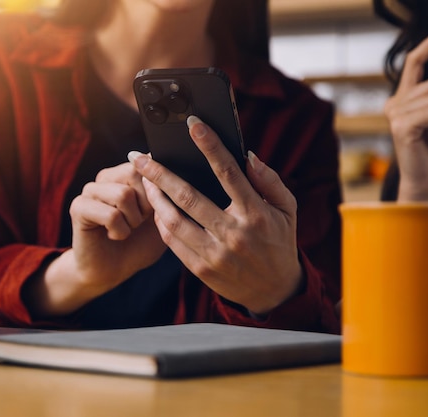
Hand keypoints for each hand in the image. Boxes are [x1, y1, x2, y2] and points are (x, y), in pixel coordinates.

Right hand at [26, 163, 166, 316]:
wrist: (115, 270)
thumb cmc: (141, 243)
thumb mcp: (164, 218)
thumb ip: (168, 195)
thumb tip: (168, 172)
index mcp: (127, 173)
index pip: (148, 162)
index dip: (157, 190)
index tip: (153, 210)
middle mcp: (107, 176)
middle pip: (135, 173)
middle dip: (146, 204)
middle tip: (139, 221)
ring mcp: (91, 190)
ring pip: (123, 194)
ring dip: (133, 220)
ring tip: (128, 229)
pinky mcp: (79, 207)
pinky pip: (110, 214)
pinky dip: (120, 231)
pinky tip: (115, 236)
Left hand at [128, 116, 302, 315]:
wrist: (274, 292)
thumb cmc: (280, 243)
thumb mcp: (288, 210)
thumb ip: (270, 181)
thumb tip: (248, 156)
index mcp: (256, 214)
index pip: (228, 172)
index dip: (210, 145)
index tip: (193, 124)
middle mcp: (234, 234)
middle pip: (188, 196)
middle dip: (160, 173)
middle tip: (140, 157)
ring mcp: (215, 254)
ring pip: (174, 221)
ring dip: (154, 198)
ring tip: (144, 181)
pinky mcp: (202, 269)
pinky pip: (173, 243)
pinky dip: (161, 223)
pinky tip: (157, 208)